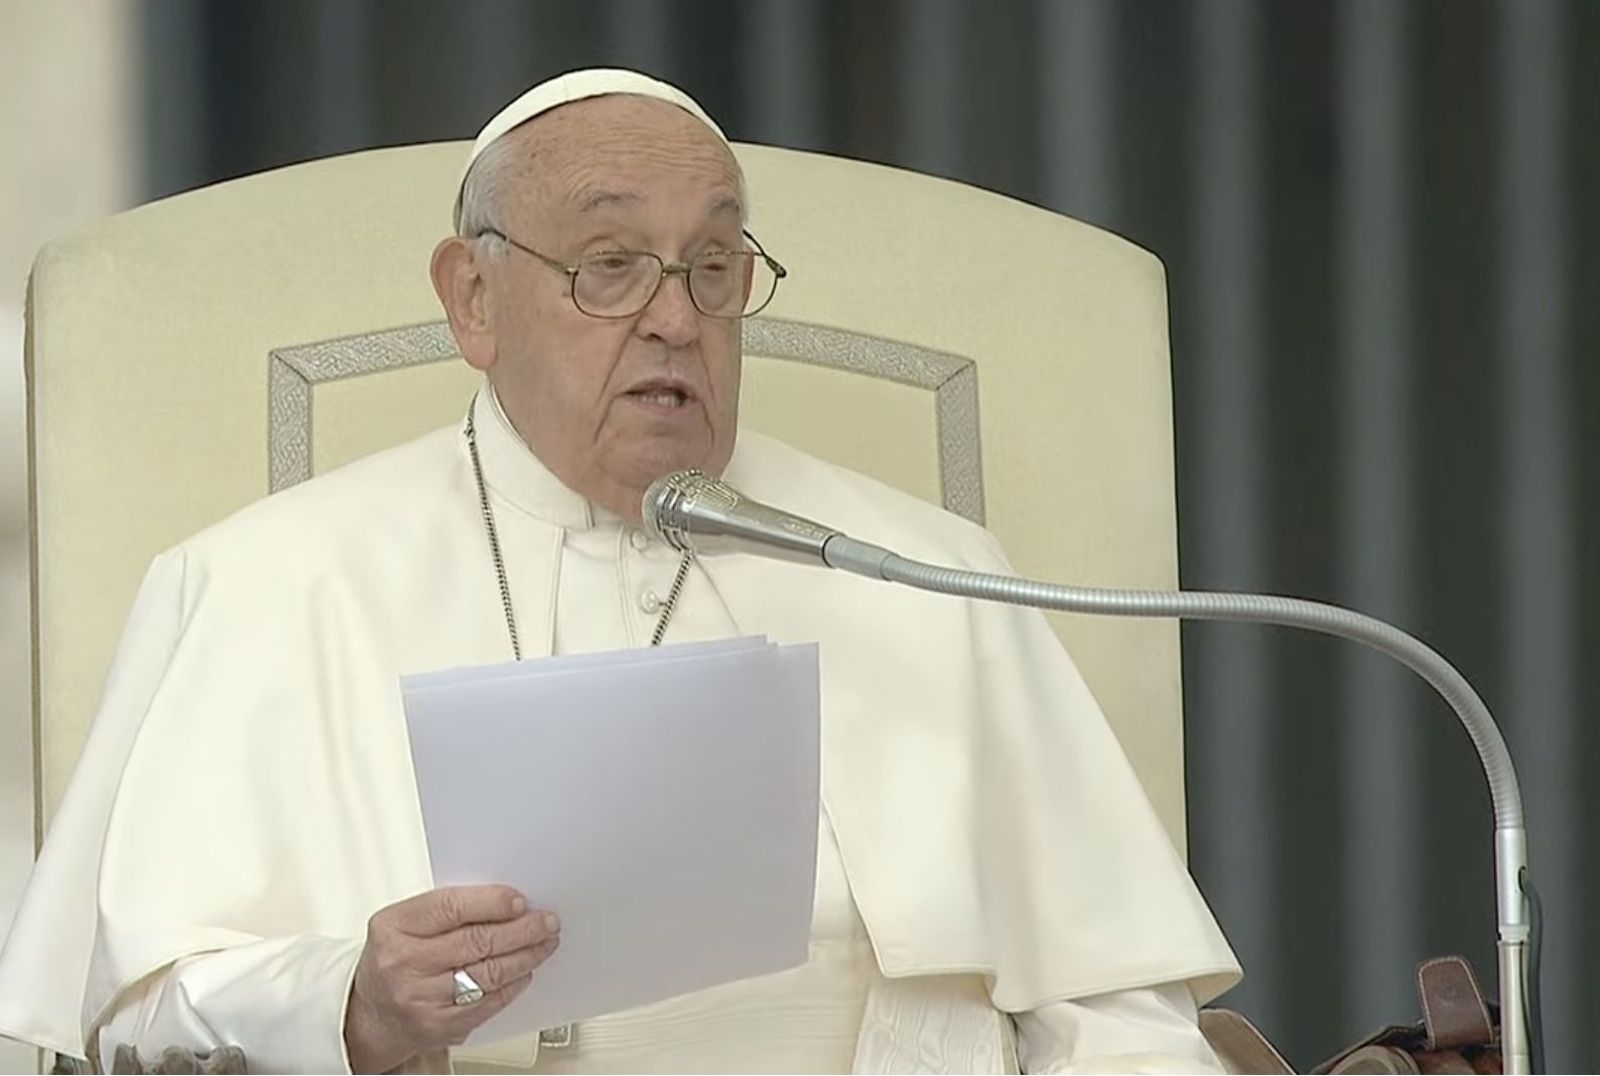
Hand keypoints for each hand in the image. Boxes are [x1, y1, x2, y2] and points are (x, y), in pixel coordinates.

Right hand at [343, 884, 560, 1072]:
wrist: (366, 1016)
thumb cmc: (392, 962)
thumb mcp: (403, 925)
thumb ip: (447, 910)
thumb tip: (504, 901)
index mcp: (394, 928)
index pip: (451, 907)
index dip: (491, 902)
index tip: (519, 900)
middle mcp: (404, 964)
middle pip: (476, 941)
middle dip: (521, 929)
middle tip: (545, 920)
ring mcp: (421, 999)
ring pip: (488, 973)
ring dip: (525, 955)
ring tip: (544, 942)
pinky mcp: (439, 1026)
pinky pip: (488, 1003)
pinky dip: (513, 985)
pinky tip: (524, 971)